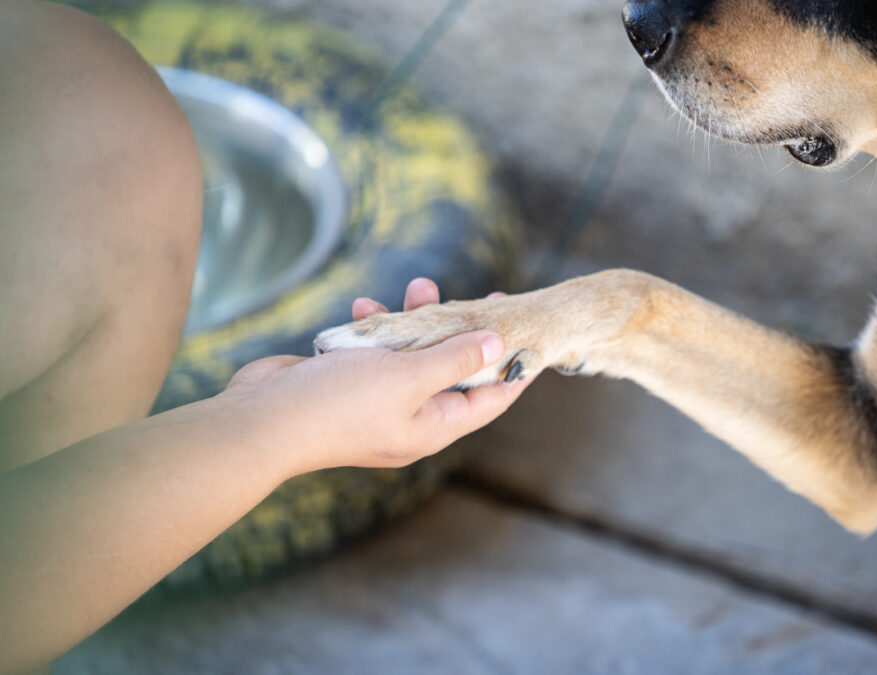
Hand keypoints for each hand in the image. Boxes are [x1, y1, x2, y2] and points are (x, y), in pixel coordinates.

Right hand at [219, 279, 527, 473]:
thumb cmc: (340, 404)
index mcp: (434, 426)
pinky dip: (375, 328)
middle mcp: (411, 418)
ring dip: (416, 321)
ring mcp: (378, 402)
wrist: (263, 420)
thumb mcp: (409, 376)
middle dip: (464, 332)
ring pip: (412, 356)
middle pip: (454, 372)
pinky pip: (376, 352)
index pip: (491, 399)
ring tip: (419, 286)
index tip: (530, 334)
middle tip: (484, 297)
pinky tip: (363, 307)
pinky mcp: (348, 385)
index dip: (514, 367)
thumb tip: (497, 345)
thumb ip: (455, 359)